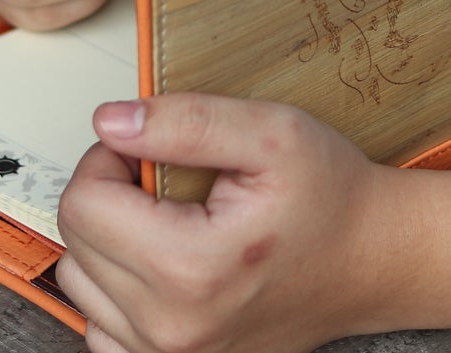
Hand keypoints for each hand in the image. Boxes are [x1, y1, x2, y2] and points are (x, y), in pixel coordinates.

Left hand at [56, 93, 401, 352]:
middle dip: (111, 195)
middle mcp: (172, 328)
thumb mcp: (270, 133)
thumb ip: (184, 121)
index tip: (151, 153)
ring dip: (111, 242)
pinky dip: (119, 290)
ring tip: (170, 222)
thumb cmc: (331, 197)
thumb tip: (109, 122)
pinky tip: (164, 265)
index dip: (110, 159)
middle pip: (76, 242)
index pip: (82, 203)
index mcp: (190, 269)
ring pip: (80, 283)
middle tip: (168, 183)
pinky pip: (101, 327)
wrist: (374, 259)